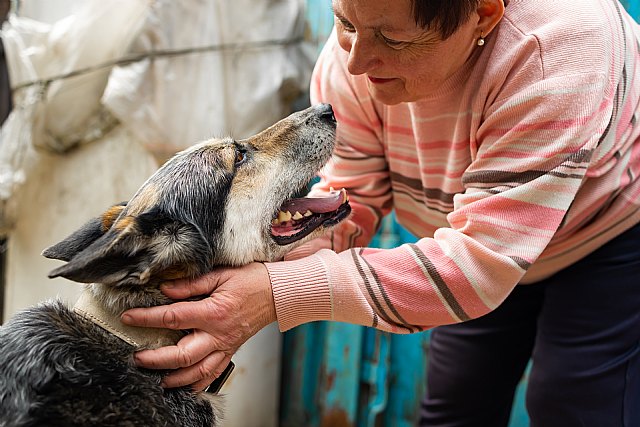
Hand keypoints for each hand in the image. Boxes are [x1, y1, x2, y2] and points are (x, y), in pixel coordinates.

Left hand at [121, 262, 274, 390]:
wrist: (278, 293)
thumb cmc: (252, 281)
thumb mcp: (221, 274)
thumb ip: (191, 284)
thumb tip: (165, 290)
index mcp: (213, 312)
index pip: (173, 318)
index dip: (147, 318)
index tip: (129, 317)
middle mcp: (218, 334)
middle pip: (182, 355)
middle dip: (155, 359)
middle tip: (136, 356)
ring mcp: (225, 346)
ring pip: (196, 372)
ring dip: (173, 378)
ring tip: (155, 376)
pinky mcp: (230, 352)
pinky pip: (212, 374)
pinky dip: (196, 384)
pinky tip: (182, 385)